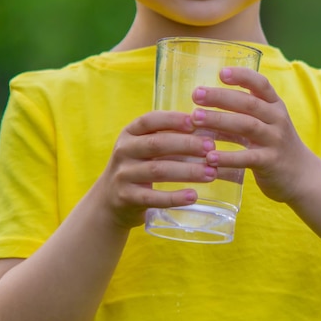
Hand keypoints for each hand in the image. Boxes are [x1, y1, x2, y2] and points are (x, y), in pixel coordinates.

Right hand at [93, 110, 216, 228]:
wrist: (109, 200)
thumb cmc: (138, 168)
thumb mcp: (144, 148)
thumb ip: (167, 138)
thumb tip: (205, 131)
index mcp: (129, 134)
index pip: (149, 120)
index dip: (172, 119)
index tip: (195, 121)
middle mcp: (123, 151)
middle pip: (156, 144)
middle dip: (186, 145)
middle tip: (211, 148)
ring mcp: (123, 175)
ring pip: (157, 170)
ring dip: (187, 171)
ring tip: (211, 173)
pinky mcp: (126, 198)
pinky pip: (153, 197)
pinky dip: (174, 197)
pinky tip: (193, 196)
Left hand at [190, 67, 312, 203]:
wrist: (303, 177)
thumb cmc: (274, 146)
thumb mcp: (265, 124)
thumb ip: (242, 112)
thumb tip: (202, 104)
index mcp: (275, 106)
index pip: (261, 84)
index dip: (242, 76)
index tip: (221, 73)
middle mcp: (277, 119)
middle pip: (249, 103)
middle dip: (220, 97)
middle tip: (196, 94)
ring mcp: (275, 141)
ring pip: (247, 126)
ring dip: (219, 120)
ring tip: (195, 118)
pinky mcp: (270, 162)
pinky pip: (247, 158)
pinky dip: (227, 157)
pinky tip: (209, 158)